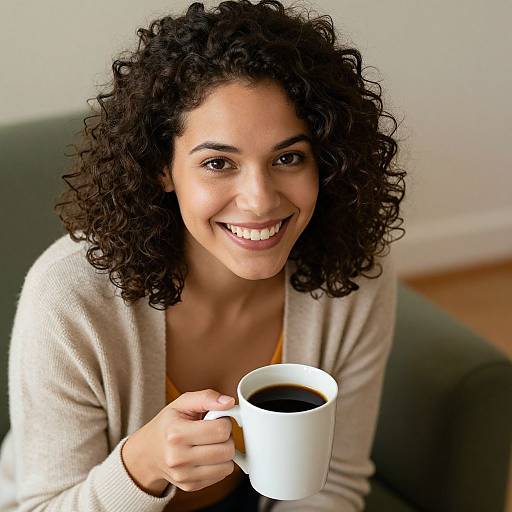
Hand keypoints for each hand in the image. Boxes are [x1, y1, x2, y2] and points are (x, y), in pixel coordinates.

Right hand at [121, 389, 235, 495]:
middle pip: (227, 450)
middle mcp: (178, 458)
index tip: (216, 419)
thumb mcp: (183, 403)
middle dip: (227, 437)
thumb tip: (229, 403)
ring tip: (210, 443)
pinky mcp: (190, 486)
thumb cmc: (168, 425)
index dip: (225, 421)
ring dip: (225, 452)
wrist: (148, 452)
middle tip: (214, 431)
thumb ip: (207, 398)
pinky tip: (206, 455)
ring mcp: (184, 475)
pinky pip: (222, 475)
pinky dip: (219, 464)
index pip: (221, 430)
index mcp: (176, 433)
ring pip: (227, 465)